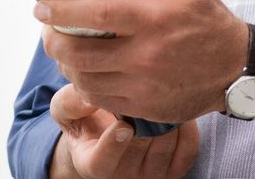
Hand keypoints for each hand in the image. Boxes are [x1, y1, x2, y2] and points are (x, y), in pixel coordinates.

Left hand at [36, 0, 246, 123]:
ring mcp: (142, 87)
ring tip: (64, 47)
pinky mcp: (143, 107)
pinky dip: (85, 83)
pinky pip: (101, 98)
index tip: (41, 7)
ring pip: (85, 79)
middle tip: (47, 29)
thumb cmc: (211, 23)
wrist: (238, 70)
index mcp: (152, 21)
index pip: (95, 16)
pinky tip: (86, 69)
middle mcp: (144, 57)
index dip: (61, 12)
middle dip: (53, 41)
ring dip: (66, 64)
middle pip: (79, 53)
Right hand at [49, 84, 198, 178]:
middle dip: (144, 114)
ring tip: (163, 89)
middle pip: (141, 145)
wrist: (108, 133)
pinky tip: (176, 104)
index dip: (113, 144)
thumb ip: (70, 102)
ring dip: (166, 114)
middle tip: (148, 85)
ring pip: (166, 143)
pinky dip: (185, 124)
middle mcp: (123, 177)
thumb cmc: (86, 118)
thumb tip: (88, 93)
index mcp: (92, 164)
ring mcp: (151, 176)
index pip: (103, 162)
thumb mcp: (67, 109)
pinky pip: (188, 147)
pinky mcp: (176, 170)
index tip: (122, 123)